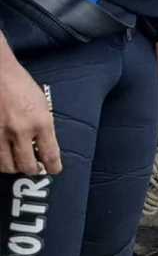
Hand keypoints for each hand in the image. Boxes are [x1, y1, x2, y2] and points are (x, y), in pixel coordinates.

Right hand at [0, 56, 60, 174]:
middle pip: (27, 166)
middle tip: (35, 167)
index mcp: (41, 122)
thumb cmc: (21, 86)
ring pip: (7, 166)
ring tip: (19, 162)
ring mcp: (0, 134)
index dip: (53, 166)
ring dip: (15, 167)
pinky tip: (5, 155)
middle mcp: (21, 131)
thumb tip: (44, 147)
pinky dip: (0, 160)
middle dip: (33, 169)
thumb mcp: (42, 104)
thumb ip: (44, 126)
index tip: (54, 169)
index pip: (50, 154)